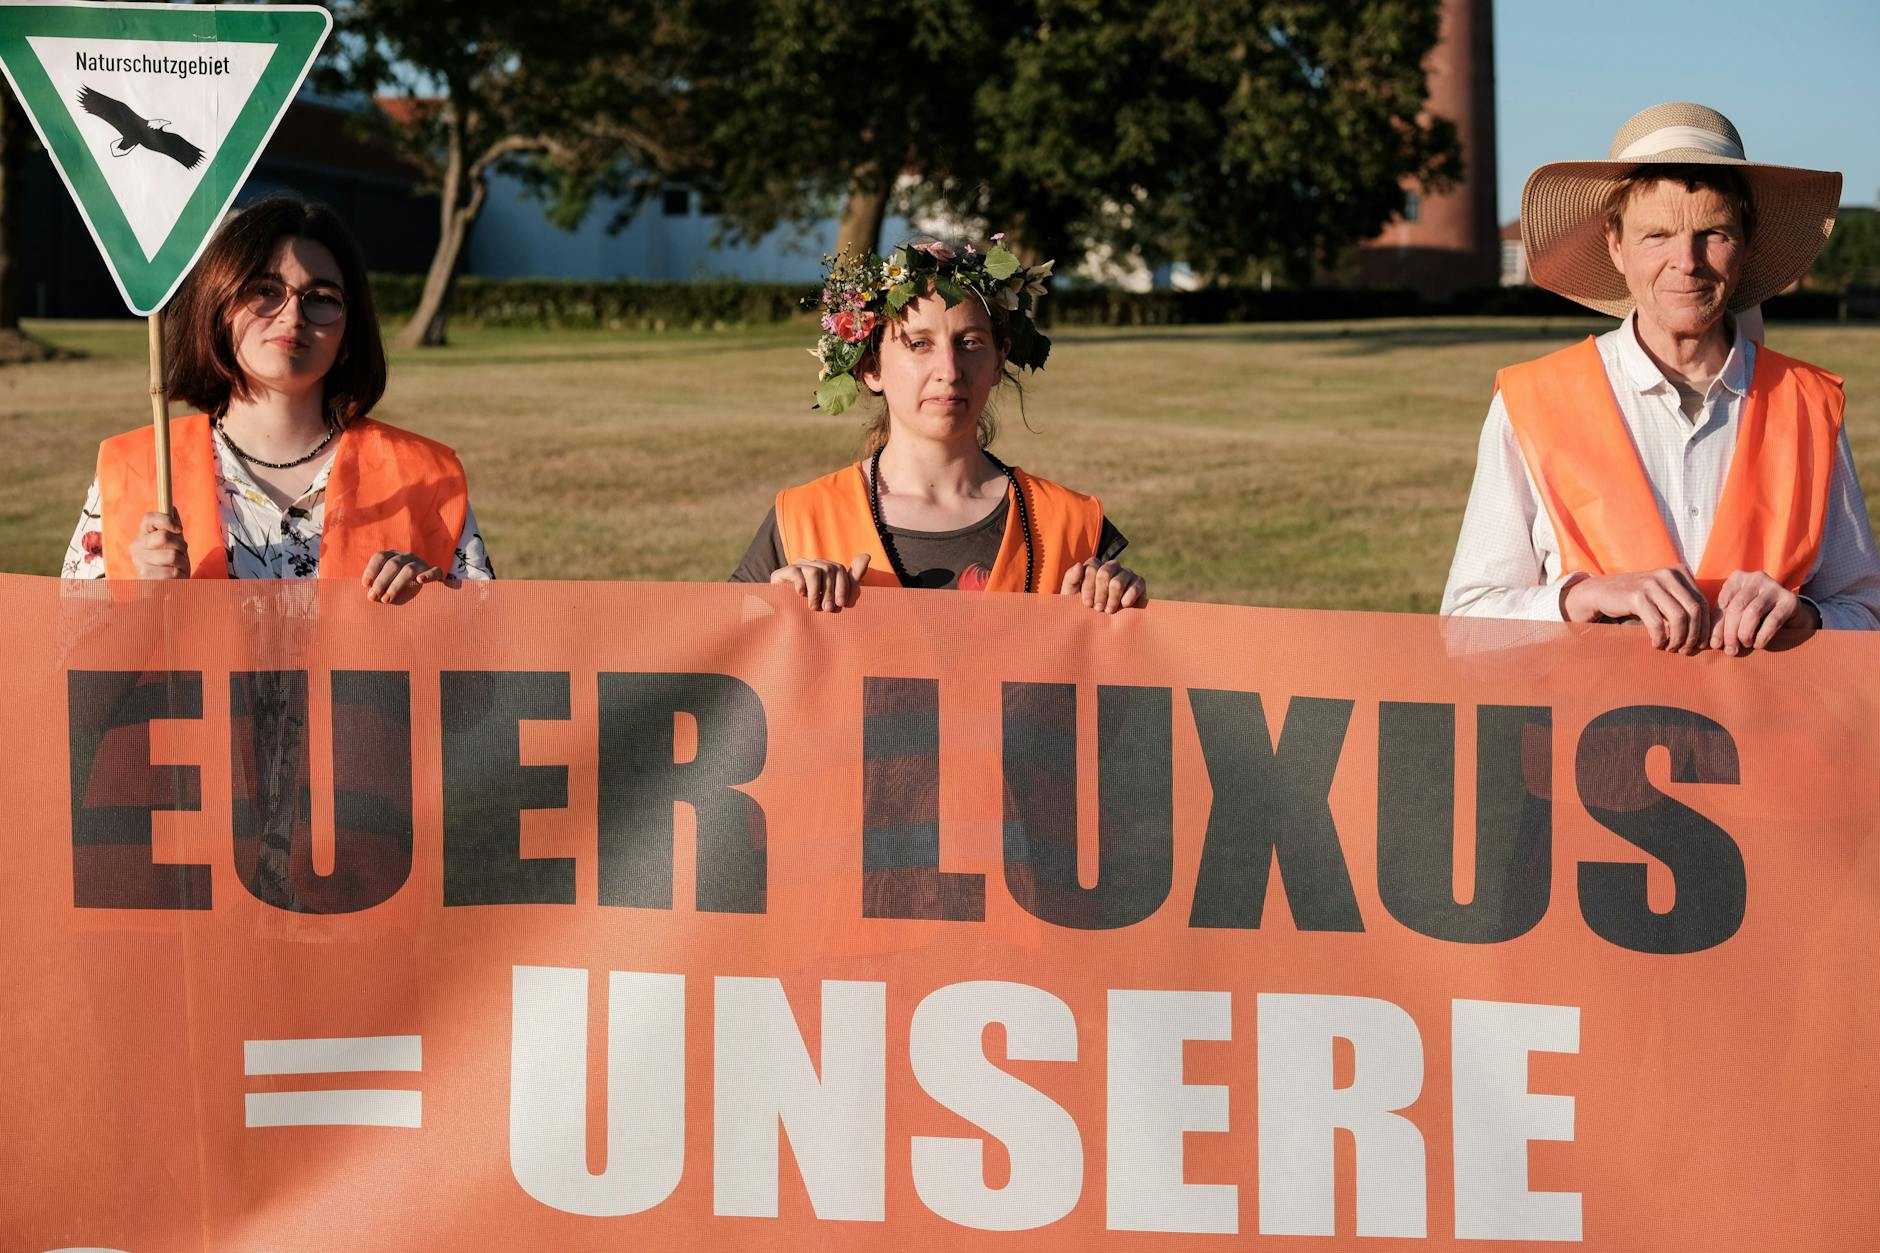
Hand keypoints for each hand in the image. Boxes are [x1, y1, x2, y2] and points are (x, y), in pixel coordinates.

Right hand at [129, 510, 189, 578]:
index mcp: (142, 535)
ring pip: (171, 556)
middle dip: (181, 545)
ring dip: (182, 562)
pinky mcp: (146, 579)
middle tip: (181, 553)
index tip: (179, 529)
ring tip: (178, 566)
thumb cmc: (170, 562)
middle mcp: (136, 547)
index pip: (149, 517)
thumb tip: (171, 507)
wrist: (166, 587)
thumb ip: (173, 525)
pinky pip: (172, 573)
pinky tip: (175, 578)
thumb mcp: (174, 542)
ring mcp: (139, 563)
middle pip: (164, 536)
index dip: (167, 520)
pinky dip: (180, 576)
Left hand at [361, 550, 442, 603]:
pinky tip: (420, 580)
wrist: (427, 593)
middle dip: (380, 582)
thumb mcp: (387, 586)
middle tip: (372, 597)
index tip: (365, 584)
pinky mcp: (435, 572)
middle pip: (392, 565)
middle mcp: (406, 556)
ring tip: (386, 600)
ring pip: (408, 570)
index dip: (371, 569)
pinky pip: (435, 571)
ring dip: (395, 585)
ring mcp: (421, 563)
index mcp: (392, 556)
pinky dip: (428, 575)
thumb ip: (378, 589)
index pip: (380, 557)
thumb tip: (371, 596)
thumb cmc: (400, 590)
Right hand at [770, 554, 868, 611]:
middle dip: (831, 592)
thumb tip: (867, 555)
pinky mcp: (781, 573)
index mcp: (825, 568)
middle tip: (829, 609)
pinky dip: (801, 586)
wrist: (787, 618)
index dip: (844, 587)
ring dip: (817, 593)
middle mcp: (811, 564)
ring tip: (814, 607)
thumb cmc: (816, 607)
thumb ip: (853, 578)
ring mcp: (796, 567)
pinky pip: (796, 573)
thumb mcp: (837, 595)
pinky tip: (800, 596)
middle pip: (829, 569)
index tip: (844, 605)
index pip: (840, 570)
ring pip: (814, 571)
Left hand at [1060, 558, 1147, 612]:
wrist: (1102, 626)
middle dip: (1100, 594)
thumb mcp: (1071, 596)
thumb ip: (1071, 579)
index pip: (1092, 567)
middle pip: (1105, 573)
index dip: (1089, 587)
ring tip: (1109, 611)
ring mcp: (1126, 573)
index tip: (1087, 604)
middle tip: (1098, 609)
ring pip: (1119, 580)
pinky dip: (1129, 596)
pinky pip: (1136, 585)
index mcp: (1094, 567)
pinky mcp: (1139, 583)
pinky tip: (1124, 605)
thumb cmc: (1084, 609)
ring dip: (1112, 599)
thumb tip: (1078, 565)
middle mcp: (1111, 567)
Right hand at [1561, 567, 1708, 653]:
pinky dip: (1660, 638)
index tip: (1698, 644)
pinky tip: (1656, 644)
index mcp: (1679, 571)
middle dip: (1693, 635)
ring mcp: (1652, 584)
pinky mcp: (1637, 596)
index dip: (1704, 627)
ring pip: (1679, 618)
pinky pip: (1658, 624)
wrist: (1601, 592)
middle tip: (1684, 650)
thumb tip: (1707, 632)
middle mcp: (1668, 574)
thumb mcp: (1663, 595)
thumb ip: (1683, 604)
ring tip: (1671, 648)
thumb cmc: (1636, 598)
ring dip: (1678, 639)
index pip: (1702, 602)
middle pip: (1694, 610)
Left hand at [1708, 570, 1816, 654]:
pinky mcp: (1789, 600)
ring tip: (1745, 645)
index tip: (1714, 645)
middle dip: (1730, 632)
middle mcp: (1755, 578)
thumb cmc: (1756, 612)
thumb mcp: (1737, 613)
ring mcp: (1774, 587)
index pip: (1722, 603)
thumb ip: (1724, 621)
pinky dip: (1762, 636)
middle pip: (1737, 607)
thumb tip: (1713, 643)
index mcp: (1738, 578)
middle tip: (1730, 650)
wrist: (1790, 610)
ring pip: (1752, 613)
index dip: (1717, 626)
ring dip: (1745, 634)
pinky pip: (1772, 620)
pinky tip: (1758, 645)